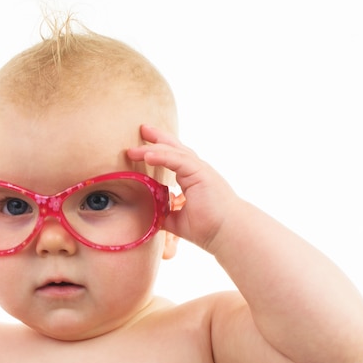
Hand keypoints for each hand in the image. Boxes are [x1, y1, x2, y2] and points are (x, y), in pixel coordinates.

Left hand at [127, 125, 239, 251]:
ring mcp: (199, 170)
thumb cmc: (208, 228)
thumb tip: (149, 216)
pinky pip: (178, 160)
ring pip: (173, 152)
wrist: (228, 233)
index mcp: (192, 179)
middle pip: (174, 148)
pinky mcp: (201, 173)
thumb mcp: (178, 220)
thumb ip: (164, 214)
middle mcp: (196, 170)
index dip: (158, 150)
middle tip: (141, 129)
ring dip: (153, 148)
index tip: (141, 148)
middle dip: (157, 138)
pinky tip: (148, 155)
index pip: (173, 158)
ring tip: (134, 149)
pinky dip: (162, 156)